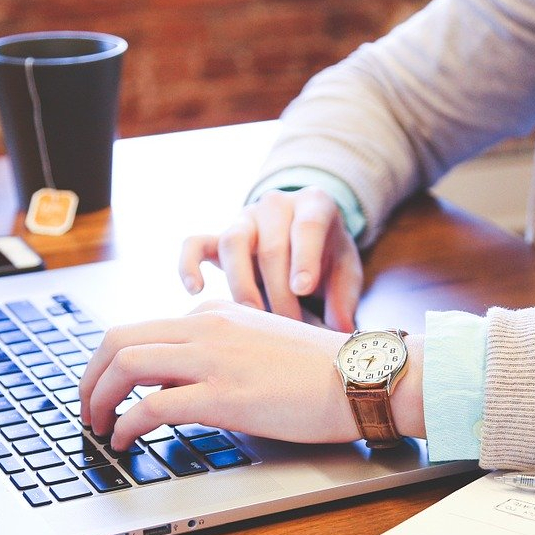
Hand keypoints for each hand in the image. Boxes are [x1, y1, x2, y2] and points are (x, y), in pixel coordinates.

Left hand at [79, 300, 358, 449]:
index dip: (110, 364)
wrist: (361, 376)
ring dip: (98, 398)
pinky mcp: (223, 395)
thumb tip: (174, 383)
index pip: (141, 331)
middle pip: (118, 340)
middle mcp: (205, 328)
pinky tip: (125, 441)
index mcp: (212, 315)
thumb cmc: (317, 369)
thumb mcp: (256, 344)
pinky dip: (126, 424)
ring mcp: (213, 359)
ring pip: (126, 365)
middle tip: (86, 408)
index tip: (105, 389)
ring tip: (97, 426)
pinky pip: (152, 405)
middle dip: (90, 377)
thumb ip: (214, 353)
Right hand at [179, 187, 362, 332]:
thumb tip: (340, 330)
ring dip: (242, 285)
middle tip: (288, 326)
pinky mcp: (217, 237)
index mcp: (314, 204)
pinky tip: (195, 290)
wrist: (302, 236)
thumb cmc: (326, 256)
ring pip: (232, 243)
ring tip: (252, 317)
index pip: (307, 226)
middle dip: (279, 291)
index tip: (302, 289)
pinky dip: (189, 264)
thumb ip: (344, 296)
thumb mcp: (345, 270)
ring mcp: (244, 219)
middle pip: (270, 246)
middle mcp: (276, 205)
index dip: (304, 257)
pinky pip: (194, 244)